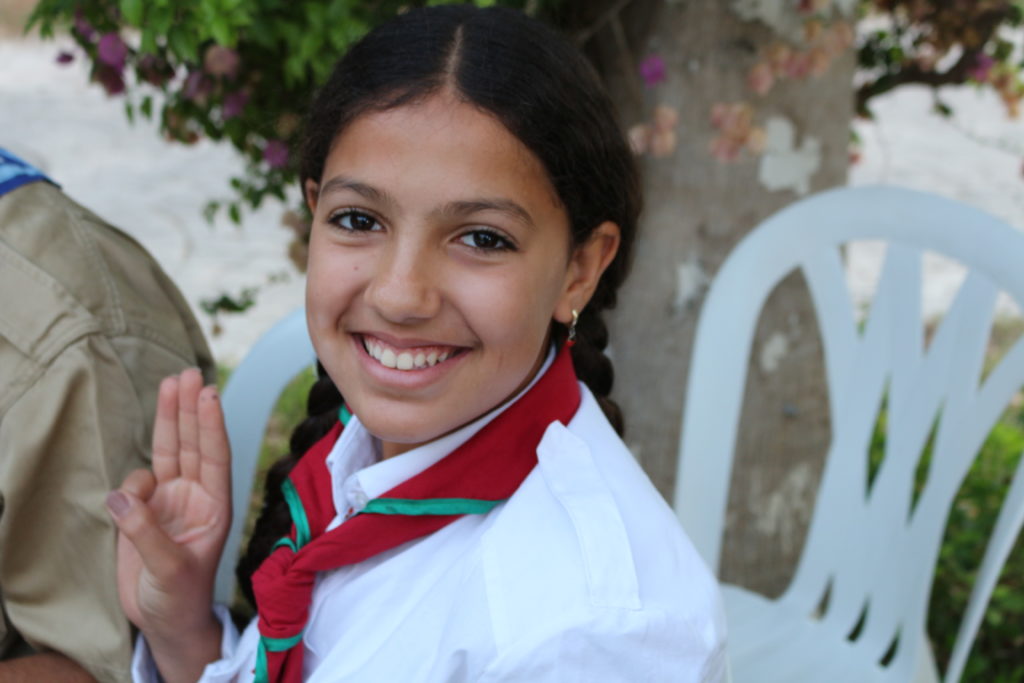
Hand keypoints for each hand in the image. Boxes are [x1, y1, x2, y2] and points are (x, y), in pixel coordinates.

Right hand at [106, 368, 228, 681]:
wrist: (165, 620)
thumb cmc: (180, 597)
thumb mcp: (169, 569)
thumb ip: (146, 533)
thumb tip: (122, 498)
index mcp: (215, 506)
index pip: (214, 457)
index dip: (210, 425)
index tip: (209, 394)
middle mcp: (195, 496)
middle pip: (192, 443)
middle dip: (189, 408)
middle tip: (188, 373)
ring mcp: (170, 501)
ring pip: (168, 451)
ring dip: (168, 419)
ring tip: (170, 383)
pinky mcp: (144, 511)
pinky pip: (135, 484)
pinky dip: (129, 484)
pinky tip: (125, 503)